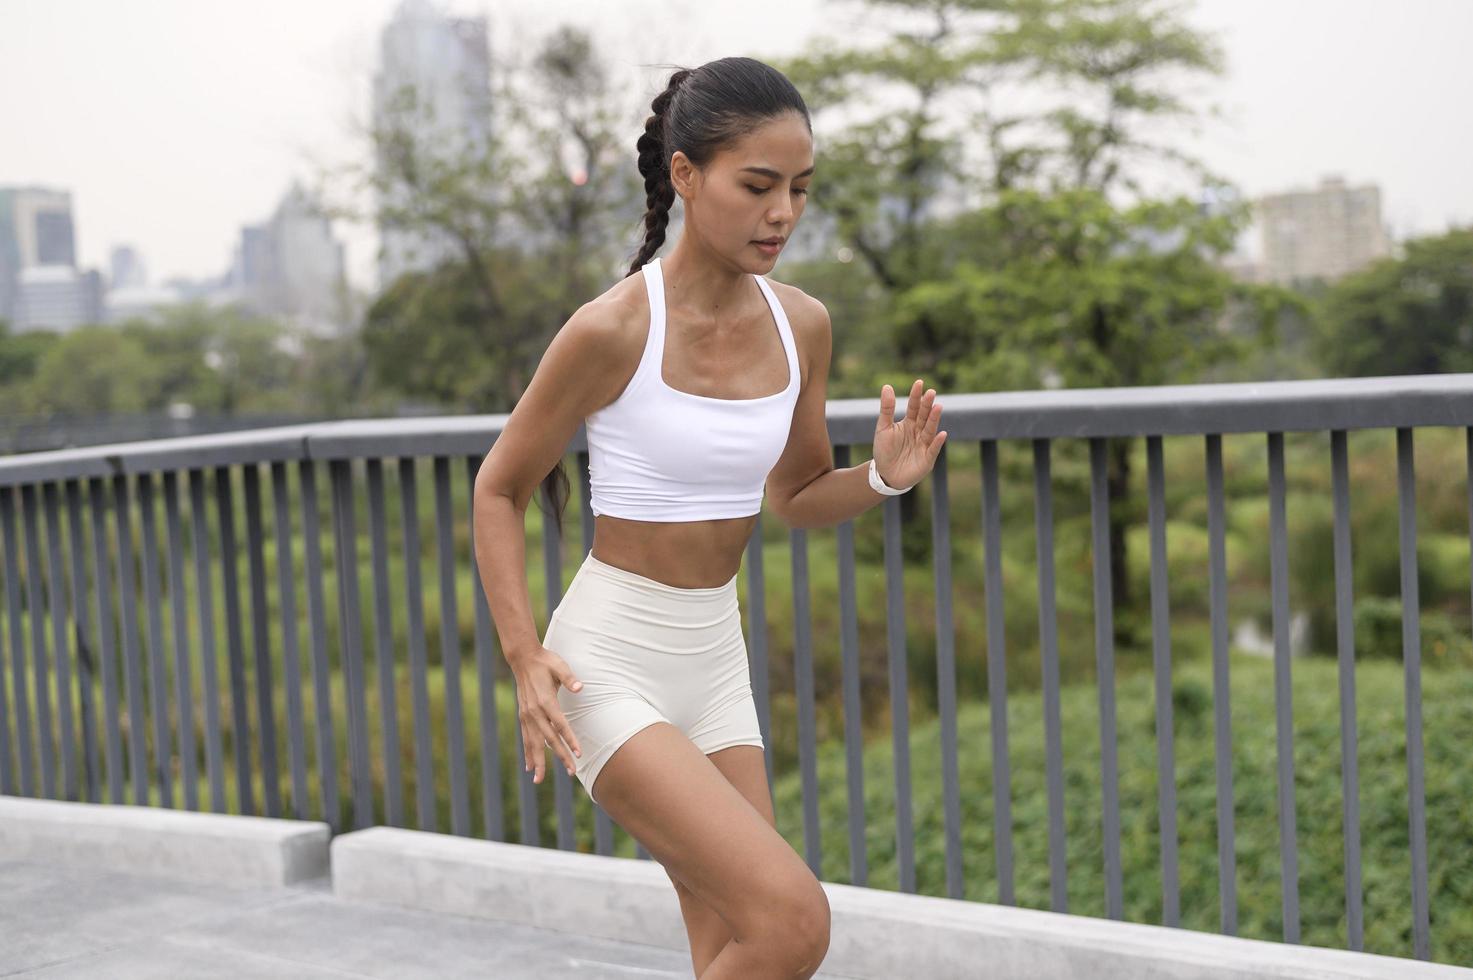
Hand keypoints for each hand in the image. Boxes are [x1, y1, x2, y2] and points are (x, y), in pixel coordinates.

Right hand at [509, 645, 583, 783]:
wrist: (523, 658)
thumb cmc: (545, 661)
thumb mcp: (559, 665)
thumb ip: (569, 678)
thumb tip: (580, 687)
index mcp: (545, 701)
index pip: (560, 725)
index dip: (570, 740)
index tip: (578, 754)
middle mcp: (534, 712)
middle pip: (549, 739)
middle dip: (560, 756)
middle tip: (570, 772)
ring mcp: (526, 715)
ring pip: (533, 743)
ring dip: (537, 762)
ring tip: (539, 780)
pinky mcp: (523, 715)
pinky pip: (526, 738)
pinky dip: (527, 753)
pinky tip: (529, 767)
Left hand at [873, 378, 946, 489]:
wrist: (885, 474)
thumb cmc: (884, 450)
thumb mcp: (883, 428)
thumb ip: (887, 408)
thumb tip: (887, 386)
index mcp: (909, 423)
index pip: (914, 406)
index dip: (916, 396)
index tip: (919, 383)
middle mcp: (919, 431)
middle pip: (924, 416)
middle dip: (927, 405)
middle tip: (931, 392)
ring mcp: (924, 444)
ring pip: (930, 429)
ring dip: (934, 419)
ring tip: (937, 407)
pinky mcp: (927, 458)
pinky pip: (933, 449)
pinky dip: (938, 442)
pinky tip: (942, 433)